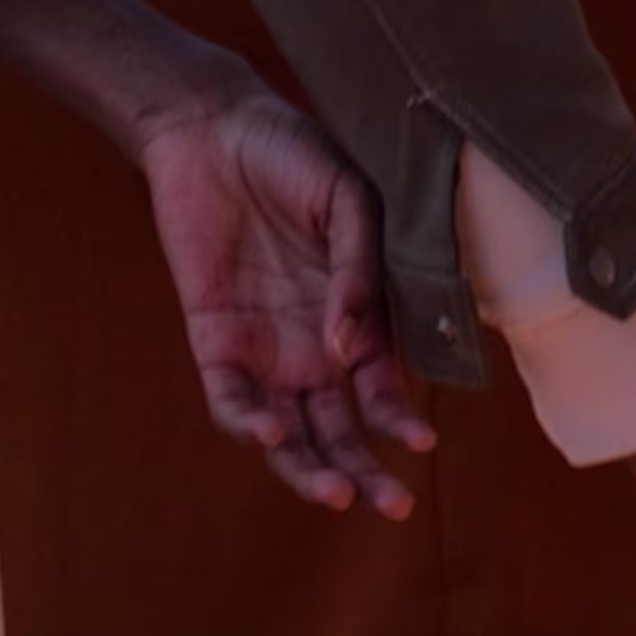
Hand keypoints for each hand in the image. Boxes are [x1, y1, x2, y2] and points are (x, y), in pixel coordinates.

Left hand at [130, 81, 435, 516]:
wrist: (216, 129)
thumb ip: (358, 270)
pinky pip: (228, 396)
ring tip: (333, 494)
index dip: (401, 418)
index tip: (422, 442)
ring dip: (309, 466)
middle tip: (389, 506)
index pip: (383, 385)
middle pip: (340, 427)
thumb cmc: (298, 154)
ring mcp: (264, 346)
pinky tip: (266, 431)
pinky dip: (246, 419)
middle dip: (365, 470)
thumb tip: (349, 346)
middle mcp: (315, 344)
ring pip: (288, 430)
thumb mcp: (351, 200)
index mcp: (360, 315)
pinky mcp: (212, 338)